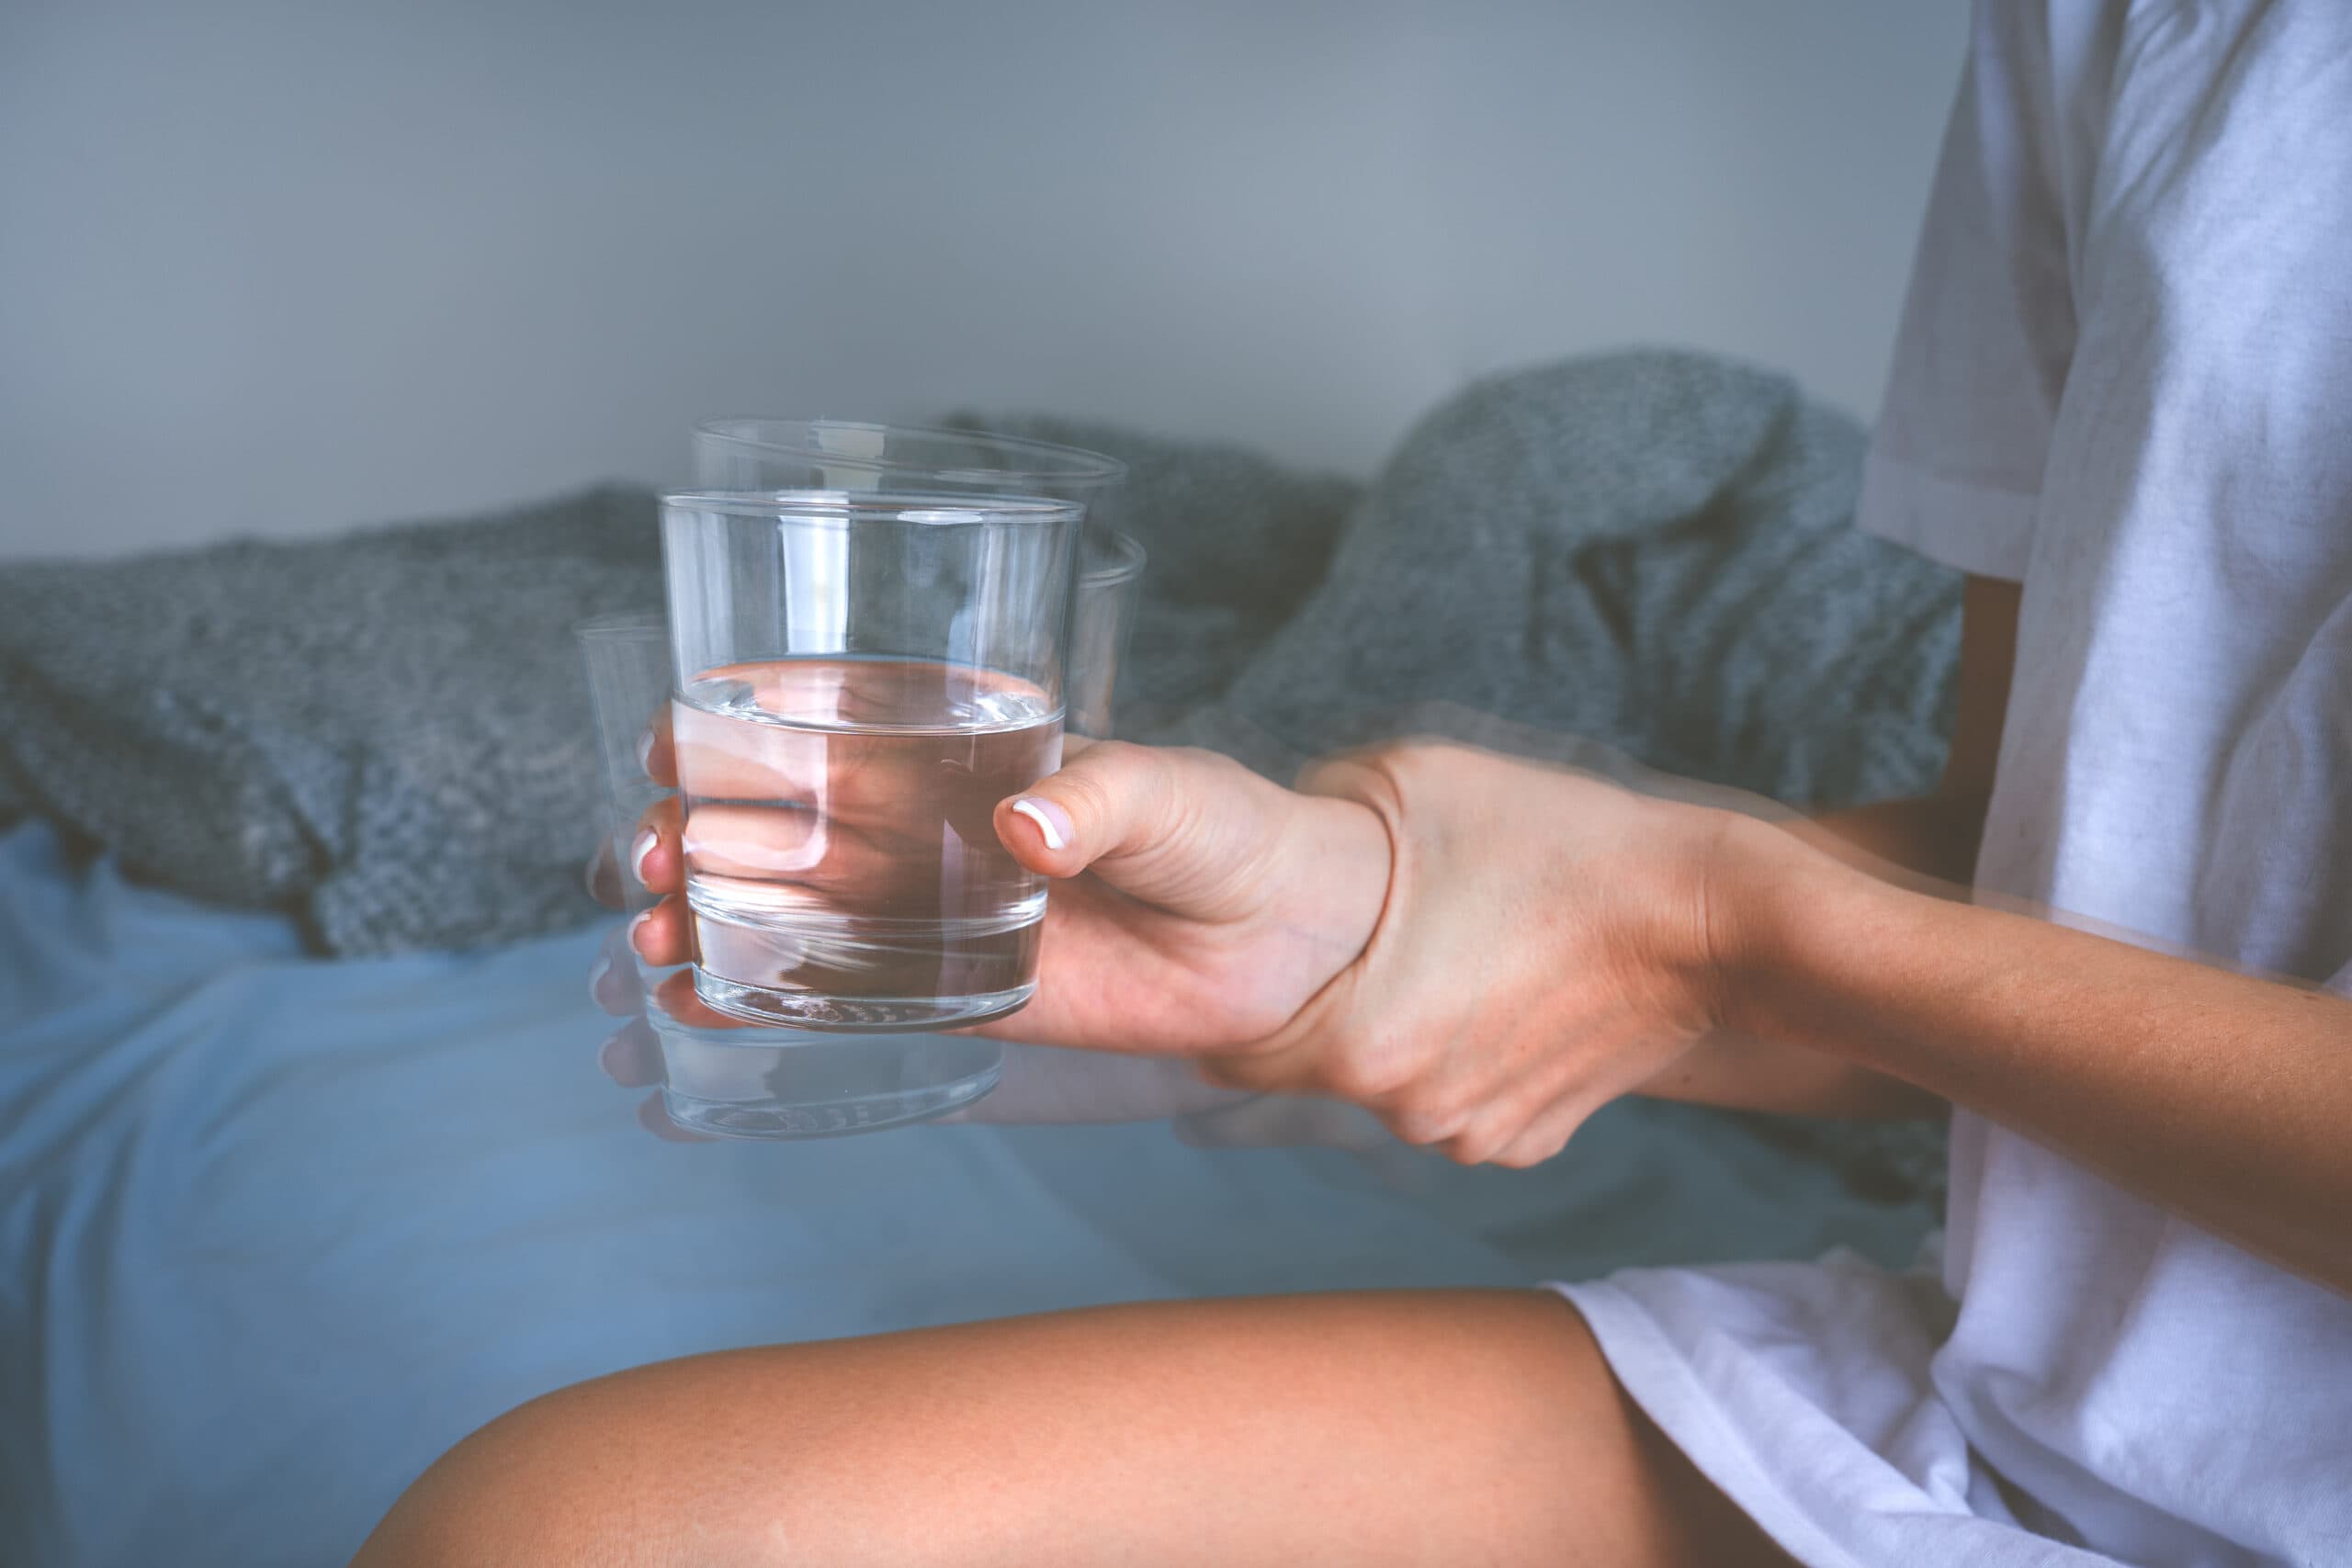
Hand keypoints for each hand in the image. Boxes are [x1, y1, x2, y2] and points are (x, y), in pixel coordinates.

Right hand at [623, 728, 1395, 1055]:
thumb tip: (1030, 821)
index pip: (833, 721)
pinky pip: (843, 996)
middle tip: (656, 854)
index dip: (739, 723)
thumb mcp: (1175, 791)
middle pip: (779, 816)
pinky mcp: (955, 994)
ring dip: (707, 912)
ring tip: (658, 934)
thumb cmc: (1234, 833)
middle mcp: (929, 825)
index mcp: (966, 749)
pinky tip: (698, 999)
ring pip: (788, 907)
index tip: (673, 740)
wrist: (1292, 947)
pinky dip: (762, 996)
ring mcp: (932, 911)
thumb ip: (1105, 795)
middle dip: (693, 827)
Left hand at [1199, 741, 1732, 1166]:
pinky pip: (1454, 1100)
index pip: (1226, 1050)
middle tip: (1363, 935)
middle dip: (1314, 1008)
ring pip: (1381, 1085)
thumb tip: (1262, 839)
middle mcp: (1405, 1109)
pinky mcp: (1526, 1140)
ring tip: (1449, 950)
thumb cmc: (1557, 839)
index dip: (1229, 1000)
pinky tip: (1499, 990)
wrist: (1704, 915)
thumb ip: (1307, 820)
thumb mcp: (1402, 782)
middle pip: (1302, 1069)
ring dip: (1389, 1033)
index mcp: (1354, 1041)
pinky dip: (1459, 1057)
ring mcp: (1470, 1134)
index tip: (1249, 956)